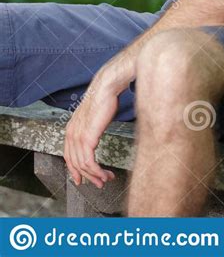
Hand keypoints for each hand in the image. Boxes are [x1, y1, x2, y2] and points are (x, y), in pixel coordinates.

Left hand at [63, 56, 134, 187]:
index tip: (82, 178)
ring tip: (106, 179)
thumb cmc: (103, 100)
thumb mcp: (93, 118)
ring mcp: (78, 137)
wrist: (105, 89)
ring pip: (83, 165)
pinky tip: (104, 173)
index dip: (74, 170)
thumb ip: (90, 130)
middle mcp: (71, 134)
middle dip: (88, 176)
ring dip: (95, 175)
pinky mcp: (87, 138)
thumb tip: (94, 137)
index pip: (69, 156)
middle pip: (75, 163)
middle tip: (99, 182)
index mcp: (71, 130)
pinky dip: (97, 171)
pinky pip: (89, 162)